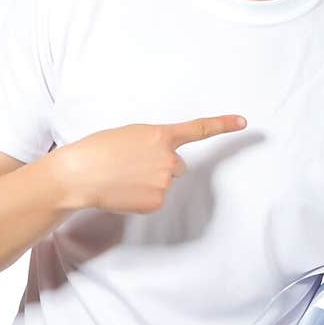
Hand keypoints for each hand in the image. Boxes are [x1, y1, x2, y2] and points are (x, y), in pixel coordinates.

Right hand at [57, 115, 246, 213]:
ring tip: (123, 177)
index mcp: (160, 135)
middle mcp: (168, 159)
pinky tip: (124, 191)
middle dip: (161, 166)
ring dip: (149, 181)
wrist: (79, 174)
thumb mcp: (130, 135)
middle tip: (133, 166)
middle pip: (177, 166)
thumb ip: (153, 143)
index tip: (243, 122)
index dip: (223, 125)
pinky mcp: (156, 202)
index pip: (198, 129)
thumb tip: (163, 161)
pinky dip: (142, 197)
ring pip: (164, 183)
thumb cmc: (98, 150)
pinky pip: (155, 199)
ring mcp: (164, 182)